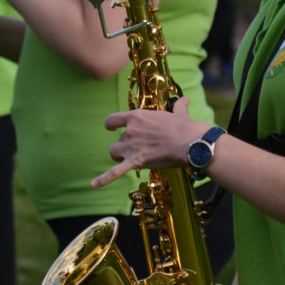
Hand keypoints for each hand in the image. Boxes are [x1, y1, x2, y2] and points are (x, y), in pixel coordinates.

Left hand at [91, 97, 207, 188]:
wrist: (190, 142)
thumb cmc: (185, 127)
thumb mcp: (179, 113)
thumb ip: (179, 107)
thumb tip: (186, 99)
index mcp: (137, 116)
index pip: (113, 119)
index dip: (111, 124)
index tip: (111, 127)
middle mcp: (130, 130)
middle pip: (118, 140)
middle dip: (125, 145)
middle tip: (139, 148)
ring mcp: (131, 146)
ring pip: (114, 152)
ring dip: (119, 156)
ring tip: (128, 159)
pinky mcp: (135, 162)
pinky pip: (115, 172)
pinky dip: (103, 179)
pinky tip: (93, 185)